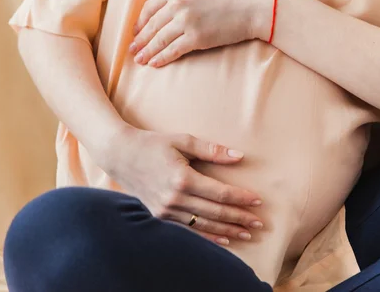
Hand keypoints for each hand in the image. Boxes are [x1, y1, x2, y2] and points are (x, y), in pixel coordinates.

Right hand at [102, 127, 263, 245]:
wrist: (120, 154)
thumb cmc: (153, 144)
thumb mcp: (182, 140)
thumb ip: (211, 150)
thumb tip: (238, 156)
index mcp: (182, 178)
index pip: (219, 193)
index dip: (240, 198)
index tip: (257, 201)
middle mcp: (174, 198)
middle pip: (215, 212)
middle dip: (239, 218)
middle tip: (259, 222)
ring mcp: (165, 210)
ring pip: (203, 226)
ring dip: (227, 230)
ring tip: (247, 233)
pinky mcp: (159, 216)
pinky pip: (188, 231)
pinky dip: (208, 237)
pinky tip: (223, 240)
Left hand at [129, 0, 272, 66]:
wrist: (253, 5)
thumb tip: (167, 9)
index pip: (150, 6)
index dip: (140, 22)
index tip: (136, 31)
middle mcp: (178, 3)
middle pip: (151, 25)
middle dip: (140, 39)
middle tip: (132, 49)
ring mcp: (186, 21)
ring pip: (159, 39)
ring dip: (147, 51)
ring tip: (140, 60)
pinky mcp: (196, 38)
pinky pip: (173, 50)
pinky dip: (162, 58)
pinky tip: (155, 63)